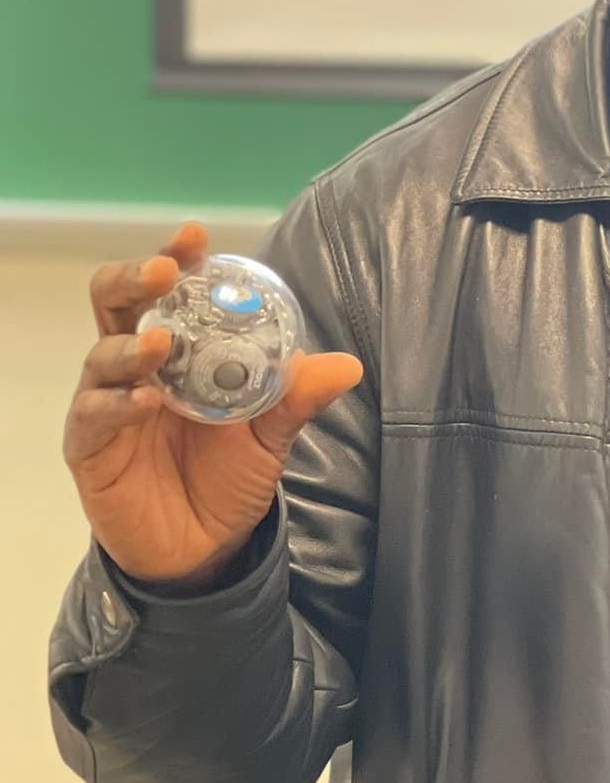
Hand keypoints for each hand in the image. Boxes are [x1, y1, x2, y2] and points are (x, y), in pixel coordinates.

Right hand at [64, 222, 363, 587]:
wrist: (205, 547)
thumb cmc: (228, 476)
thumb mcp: (271, 434)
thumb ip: (296, 397)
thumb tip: (347, 365)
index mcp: (178, 350)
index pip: (166, 291)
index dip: (177, 258)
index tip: (195, 235)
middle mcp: (137, 366)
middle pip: (115, 304)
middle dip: (134, 279)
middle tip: (163, 271)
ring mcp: (108, 404)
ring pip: (101, 356)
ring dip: (131, 344)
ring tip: (161, 343)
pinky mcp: (90, 448)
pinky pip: (94, 417)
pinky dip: (119, 404)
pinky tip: (147, 402)